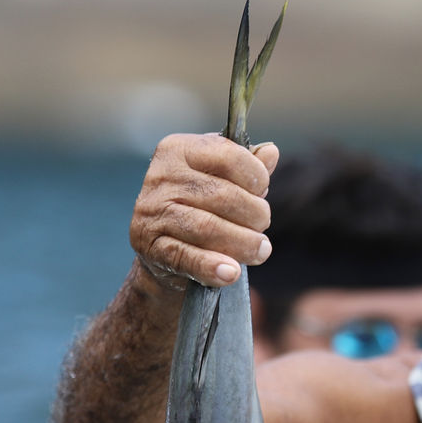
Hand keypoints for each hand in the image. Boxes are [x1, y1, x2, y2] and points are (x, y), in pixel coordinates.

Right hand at [129, 133, 278, 287]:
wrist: (160, 249)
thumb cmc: (198, 206)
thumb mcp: (220, 179)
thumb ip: (246, 166)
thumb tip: (271, 151)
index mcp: (178, 149)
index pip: (227, 156)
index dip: (256, 177)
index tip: (263, 193)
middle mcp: (161, 176)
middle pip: (221, 195)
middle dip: (253, 214)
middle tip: (262, 226)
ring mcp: (151, 212)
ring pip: (207, 227)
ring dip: (242, 243)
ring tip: (260, 251)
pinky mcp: (150, 246)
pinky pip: (186, 257)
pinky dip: (212, 267)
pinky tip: (232, 273)